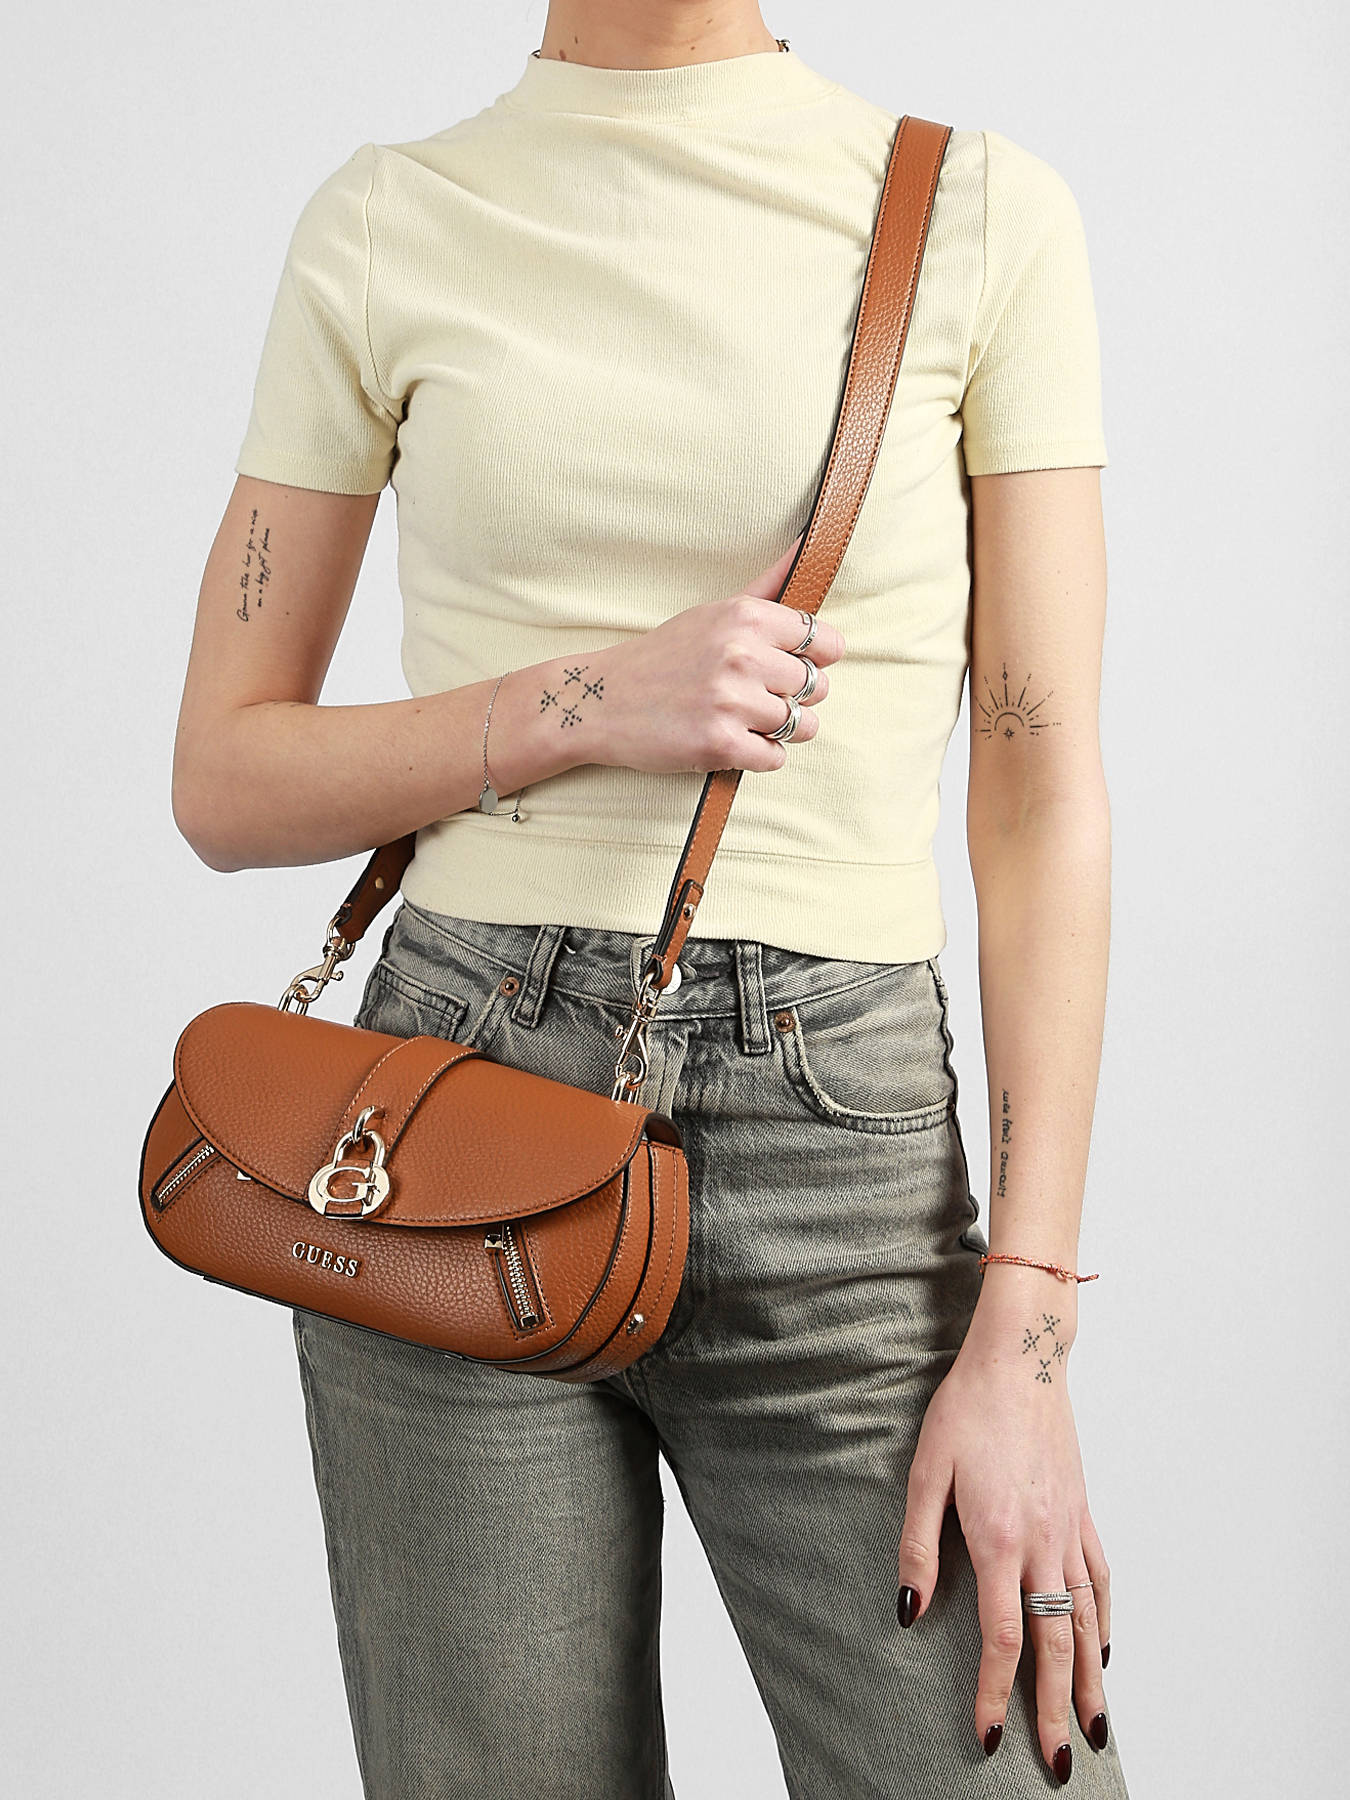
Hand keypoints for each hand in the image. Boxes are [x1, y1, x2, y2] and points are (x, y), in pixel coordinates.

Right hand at [594, 532, 845, 774]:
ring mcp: (731, 701)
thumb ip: (769, 586)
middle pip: (816, 688)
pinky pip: (774, 758)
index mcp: (746, 617)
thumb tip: (810, 540)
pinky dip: (758, 755)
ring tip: (742, 719)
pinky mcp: (719, 744)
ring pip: (801, 726)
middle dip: (794, 697)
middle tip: (755, 696)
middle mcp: (742, 655)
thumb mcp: (714, 611)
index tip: (789, 666)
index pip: (825, 643)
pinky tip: (730, 739)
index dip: (814, 660)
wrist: (601, 700)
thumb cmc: (664, 656)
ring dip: (778, 729)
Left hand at [895, 1315, 1111, 1781]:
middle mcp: (1044, 1543)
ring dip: (1091, 1679)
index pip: (1002, 1638)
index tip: (987, 1735)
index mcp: (1000, 1539)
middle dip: (1055, 1710)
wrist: (1020, 1359)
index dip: (995, 1692)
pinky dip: (1104, 1620)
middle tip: (1058, 1765)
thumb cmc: (966, 1408)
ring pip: (1087, 1620)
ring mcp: (1070, 1528)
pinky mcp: (1082, 1511)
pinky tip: (1103, 1647)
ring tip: (1096, 1726)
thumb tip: (908, 1615)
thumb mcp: (925, 1472)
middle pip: (1055, 1645)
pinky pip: (1100, 1579)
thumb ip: (918, 1548)